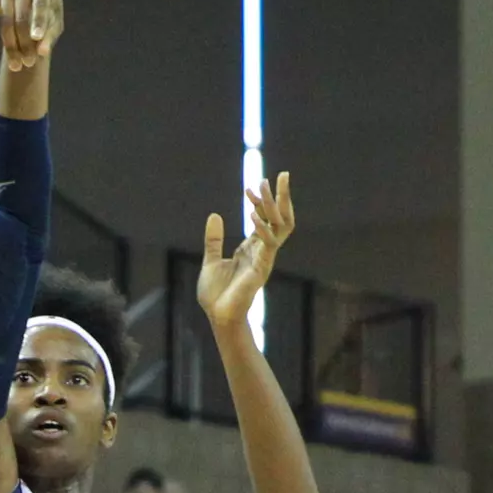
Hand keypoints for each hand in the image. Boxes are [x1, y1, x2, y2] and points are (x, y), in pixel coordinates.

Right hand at [0, 0, 63, 71]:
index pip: (40, 5)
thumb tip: (42, 51)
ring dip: (11, 45)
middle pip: (22, 17)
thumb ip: (50, 35)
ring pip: (6, 20)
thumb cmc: (47, 14)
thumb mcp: (54, 24)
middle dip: (25, 42)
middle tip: (29, 63)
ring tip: (16, 66)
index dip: (39, 22)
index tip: (37, 38)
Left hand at [198, 172, 293, 328]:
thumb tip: (214, 216)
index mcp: (252, 248)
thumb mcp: (211, 260)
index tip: (252, 185)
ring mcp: (264, 259)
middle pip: (281, 219)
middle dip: (282, 197)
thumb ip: (214, 240)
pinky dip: (262, 228)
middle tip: (280, 175)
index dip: (262, 201)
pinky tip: (252, 214)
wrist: (217, 316)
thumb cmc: (216, 294)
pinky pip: (268, 245)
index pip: (266, 219)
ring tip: (264, 186)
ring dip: (273, 206)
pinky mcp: (261, 269)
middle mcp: (263, 251)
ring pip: (280, 227)